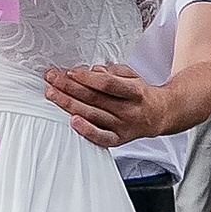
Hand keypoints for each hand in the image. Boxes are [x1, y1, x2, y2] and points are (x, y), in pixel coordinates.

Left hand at [44, 61, 159, 149]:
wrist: (159, 115)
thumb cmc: (140, 93)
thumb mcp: (132, 76)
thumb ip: (113, 72)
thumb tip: (93, 71)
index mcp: (135, 91)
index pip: (107, 84)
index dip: (86, 78)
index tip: (69, 72)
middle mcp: (130, 110)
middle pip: (95, 99)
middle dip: (69, 88)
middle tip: (51, 79)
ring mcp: (124, 127)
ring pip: (93, 115)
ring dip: (69, 104)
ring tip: (52, 94)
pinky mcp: (119, 140)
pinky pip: (101, 138)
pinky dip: (86, 131)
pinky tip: (72, 122)